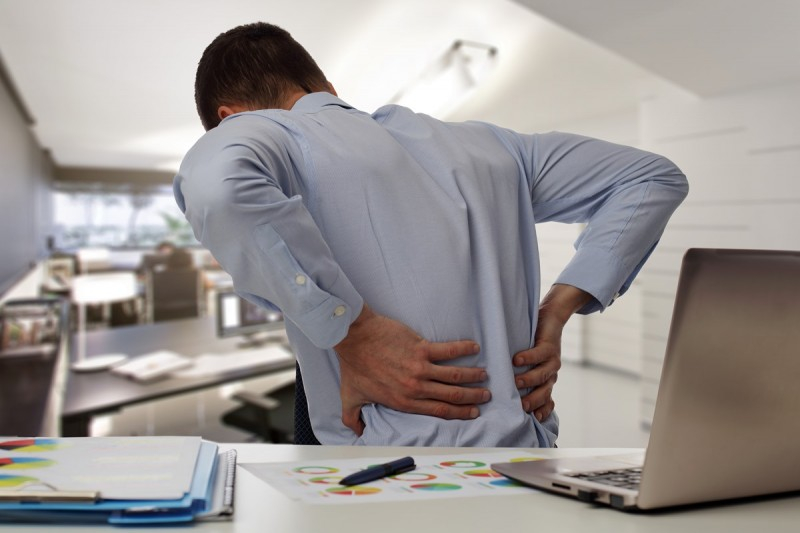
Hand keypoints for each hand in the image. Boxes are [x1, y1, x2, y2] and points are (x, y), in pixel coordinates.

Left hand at [334, 304, 489, 435]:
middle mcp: (415, 388)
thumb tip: (357, 432)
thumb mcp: (350, 398)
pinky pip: (448, 350)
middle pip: (451, 396)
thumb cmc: (353, 365)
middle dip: (471, 398)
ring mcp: (420, 368)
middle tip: (485, 396)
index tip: (472, 413)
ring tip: (484, 376)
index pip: (438, 411)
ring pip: (454, 376)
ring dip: (472, 376)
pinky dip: (463, 349)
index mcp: (403, 402)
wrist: (354, 337)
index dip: (458, 413)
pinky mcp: (421, 348)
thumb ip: (354, 418)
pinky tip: (474, 348)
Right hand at [514, 284, 592, 421]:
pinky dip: (528, 357)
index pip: (546, 401)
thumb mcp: (530, 364)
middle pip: (545, 392)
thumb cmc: (534, 343)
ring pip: (543, 374)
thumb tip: (499, 391)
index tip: (532, 418)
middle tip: (521, 406)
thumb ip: (519, 377)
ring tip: (516, 382)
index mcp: (546, 381)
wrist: (551, 319)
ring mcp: (552, 360)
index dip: (541, 410)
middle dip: (534, 400)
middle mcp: (551, 373)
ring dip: (530, 379)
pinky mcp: (549, 346)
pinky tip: (517, 359)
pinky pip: (539, 354)